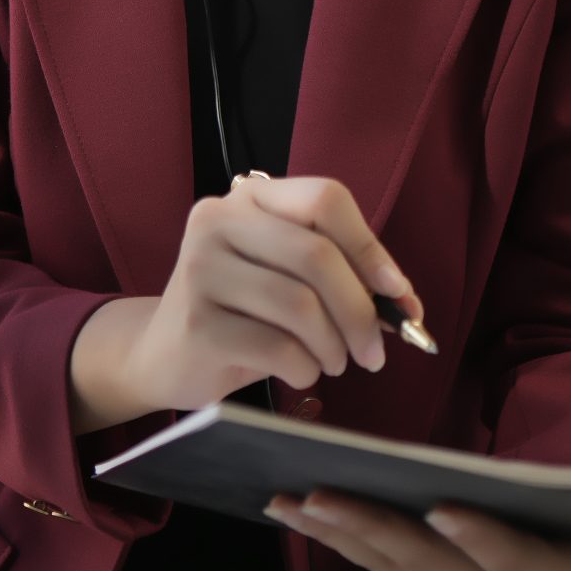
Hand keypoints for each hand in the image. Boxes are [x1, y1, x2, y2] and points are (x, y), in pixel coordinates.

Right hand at [121, 173, 420, 412]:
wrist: (164, 354)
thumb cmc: (242, 314)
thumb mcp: (287, 280)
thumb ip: (341, 277)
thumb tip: (406, 304)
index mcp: (249, 199)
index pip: (325, 199)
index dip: (369, 247)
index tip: (398, 292)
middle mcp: (218, 221)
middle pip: (317, 255)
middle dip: (361, 311)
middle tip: (375, 353)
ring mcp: (201, 269)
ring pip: (301, 305)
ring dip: (335, 345)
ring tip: (334, 362)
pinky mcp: (197, 322)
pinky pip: (279, 347)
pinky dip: (306, 368)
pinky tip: (301, 372)